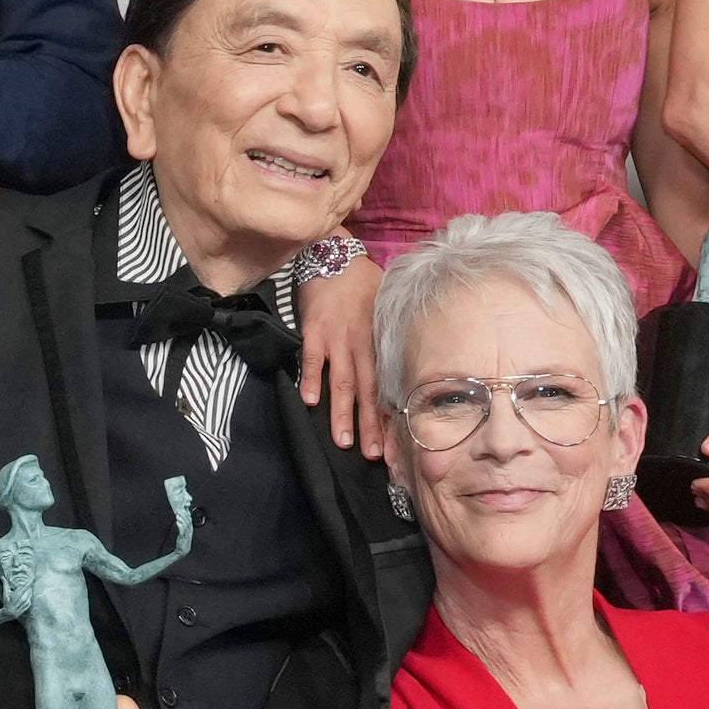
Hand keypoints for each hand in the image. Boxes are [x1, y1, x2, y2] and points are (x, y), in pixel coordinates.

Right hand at [296, 256, 383, 454]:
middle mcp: (362, 344)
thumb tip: (399, 368)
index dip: (390, 416)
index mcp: (379, 342)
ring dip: (342, 413)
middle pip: (368, 391)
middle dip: (370, 425)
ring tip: (342, 441)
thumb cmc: (362, 282)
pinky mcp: (314, 331)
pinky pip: (311, 359)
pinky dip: (310, 380)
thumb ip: (388, 338)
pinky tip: (309, 402)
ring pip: (342, 382)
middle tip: (373, 454)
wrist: (335, 254)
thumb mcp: (385, 307)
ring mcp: (337, 339)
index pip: (387, 385)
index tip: (395, 444)